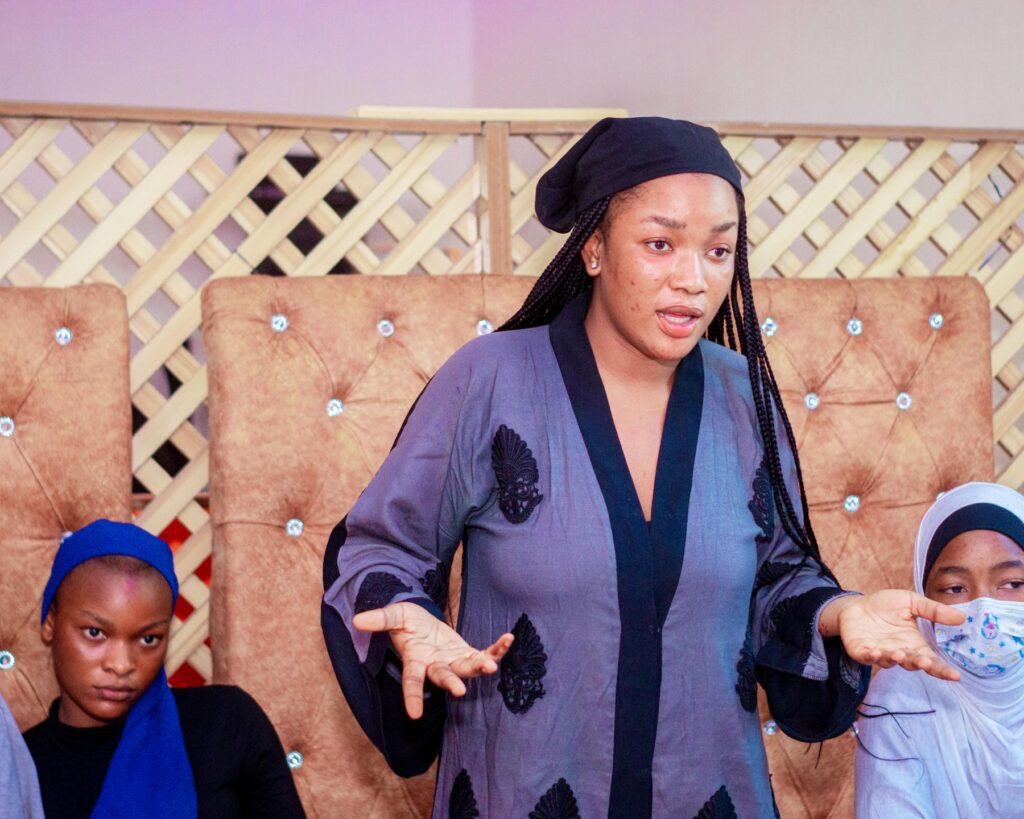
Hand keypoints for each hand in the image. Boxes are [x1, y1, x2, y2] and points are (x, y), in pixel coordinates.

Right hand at [353, 601, 513, 718]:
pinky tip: (508, 639)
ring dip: (480, 667)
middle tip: (459, 691)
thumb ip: (380, 619)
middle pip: (443, 676)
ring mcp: (453, 661)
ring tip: (491, 666)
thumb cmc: (407, 622)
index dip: (412, 697)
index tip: (414, 714)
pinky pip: (485, 653)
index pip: (411, 682)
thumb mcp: (394, 615)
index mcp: (415, 660)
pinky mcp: (468, 653)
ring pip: (467, 668)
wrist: (422, 621)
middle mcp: (435, 665)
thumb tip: (358, 620)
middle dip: (451, 683)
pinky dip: (497, 649)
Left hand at [821, 590, 966, 681]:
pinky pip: (867, 657)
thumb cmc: (886, 605)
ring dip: (895, 659)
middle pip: (913, 664)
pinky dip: (871, 656)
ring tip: (898, 654)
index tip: (956, 676)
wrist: (856, 604)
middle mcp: (900, 652)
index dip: (943, 669)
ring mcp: (881, 653)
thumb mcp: (911, 602)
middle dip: (919, 664)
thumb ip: (934, 611)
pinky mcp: (861, 652)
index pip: (932, 661)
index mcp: (915, 644)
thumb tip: (962, 617)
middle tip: (925, 662)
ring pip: (890, 662)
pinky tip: (874, 652)